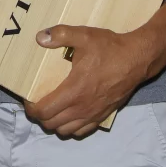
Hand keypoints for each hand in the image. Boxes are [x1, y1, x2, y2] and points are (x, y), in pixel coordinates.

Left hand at [23, 25, 161, 137]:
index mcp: (74, 91)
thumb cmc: (110, 48)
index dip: (31, 109)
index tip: (27, 100)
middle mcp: (82, 107)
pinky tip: (70, 115)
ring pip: (66, 131)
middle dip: (40, 116)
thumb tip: (39, 38)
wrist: (138, 59)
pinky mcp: (103, 115)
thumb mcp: (84, 36)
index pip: (44, 111)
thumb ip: (60, 35)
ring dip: (55, 123)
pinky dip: (71, 127)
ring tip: (51, 110)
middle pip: (52, 124)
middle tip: (36, 103)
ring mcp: (93, 114)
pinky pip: (82, 131)